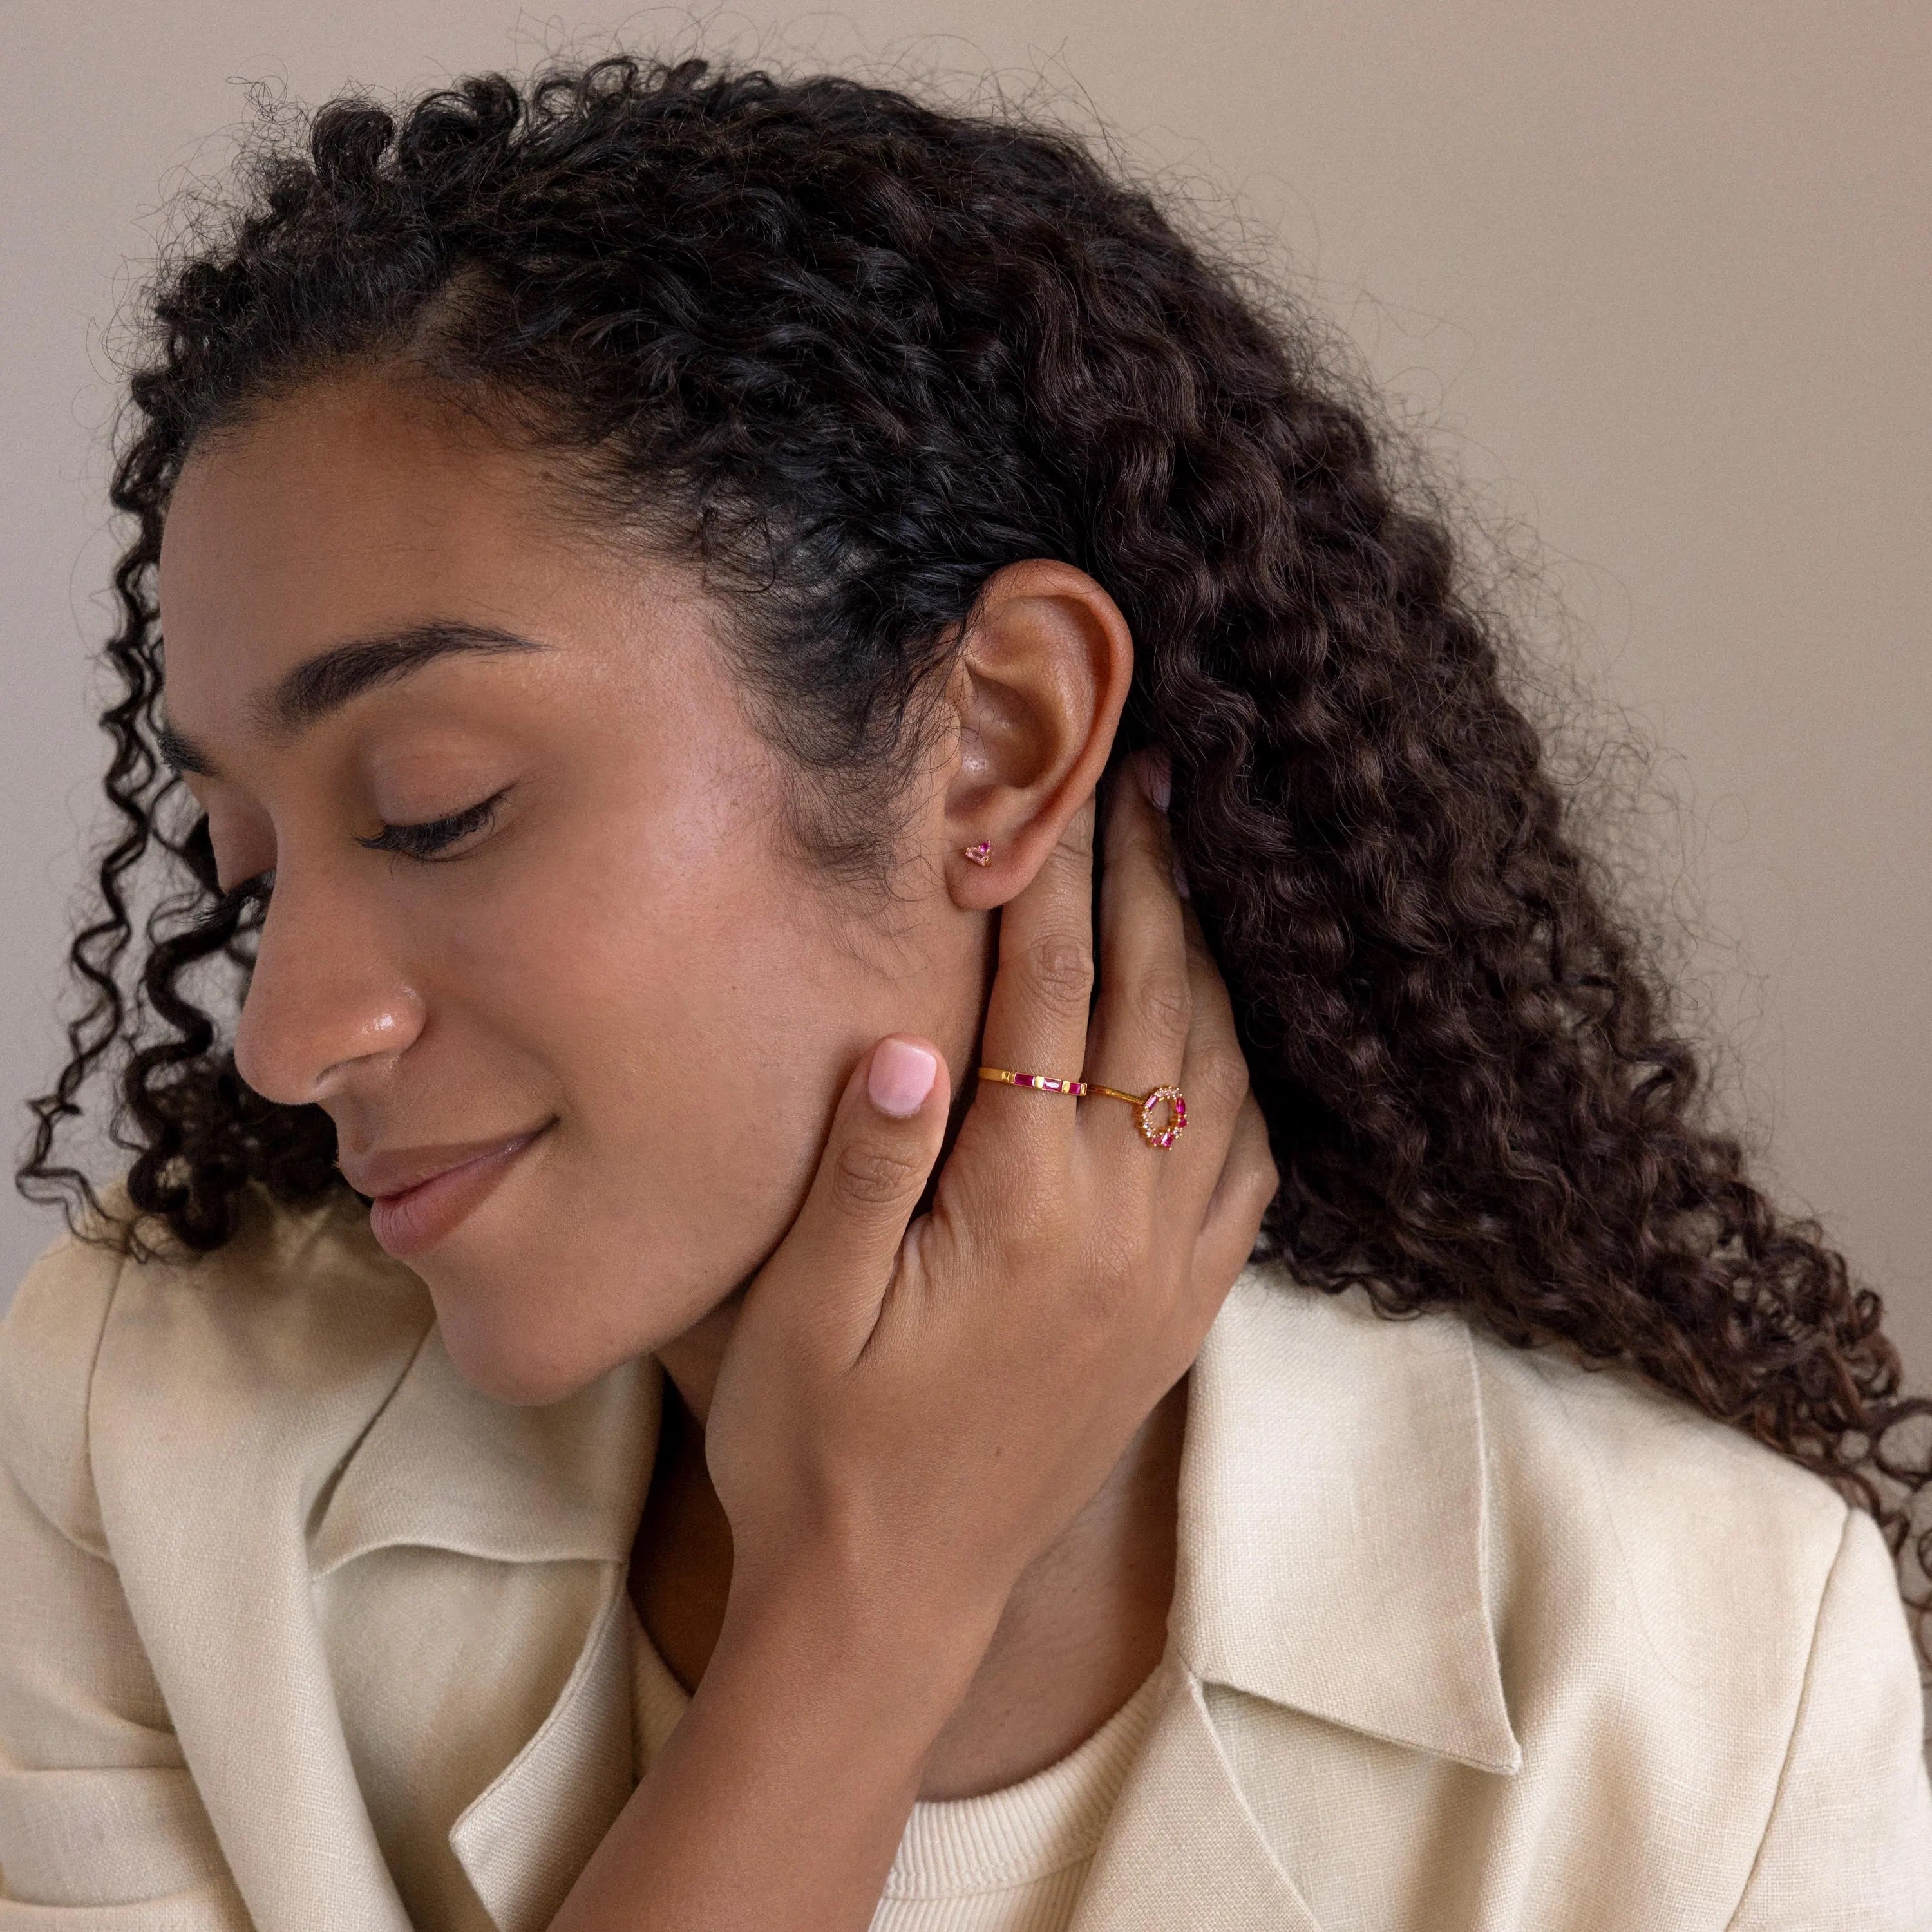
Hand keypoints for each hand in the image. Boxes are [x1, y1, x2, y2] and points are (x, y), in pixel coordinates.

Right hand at [702, 749, 1278, 1650]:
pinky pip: (1245, 1177)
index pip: (1050, 1000)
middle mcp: (1118, 1231)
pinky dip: (1240, 1085)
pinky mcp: (1178, 1321)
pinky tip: (1219, 1044)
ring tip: (1179, 885)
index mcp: (1022, 1210)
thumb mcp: (804, 1312)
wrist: (893, 1601)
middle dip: (1147, 886)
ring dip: (1202, 968)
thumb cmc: (817, 1453)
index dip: (1054, 882)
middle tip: (1143, 787)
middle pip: (1153, 1013)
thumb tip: (907, 1037)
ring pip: (1214, 1081)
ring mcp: (1164, 1278)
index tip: (1059, 788)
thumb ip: (865, 1168)